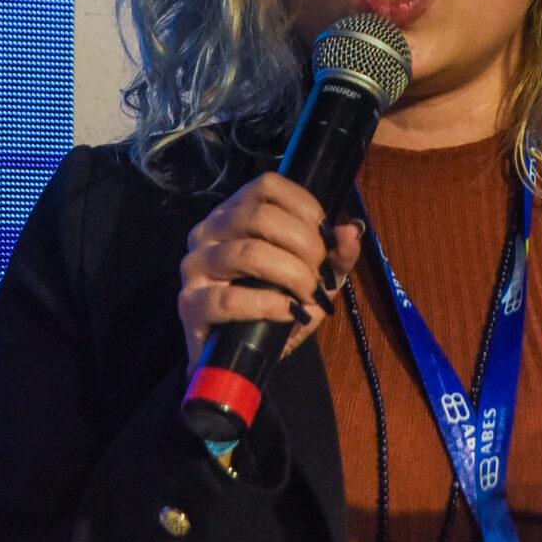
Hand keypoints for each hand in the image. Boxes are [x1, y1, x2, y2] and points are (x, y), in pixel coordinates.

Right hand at [178, 173, 362, 367]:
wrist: (239, 356)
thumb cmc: (274, 306)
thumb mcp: (313, 277)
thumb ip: (336, 255)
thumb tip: (351, 230)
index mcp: (236, 213)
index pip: (267, 186)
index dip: (304, 207)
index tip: (326, 236)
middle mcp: (209, 230)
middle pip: (260, 216)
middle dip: (304, 244)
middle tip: (320, 272)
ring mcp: (195, 266)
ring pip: (247, 252)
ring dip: (290, 273)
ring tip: (309, 294)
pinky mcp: (190, 305)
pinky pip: (229, 299)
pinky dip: (267, 305)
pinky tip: (288, 312)